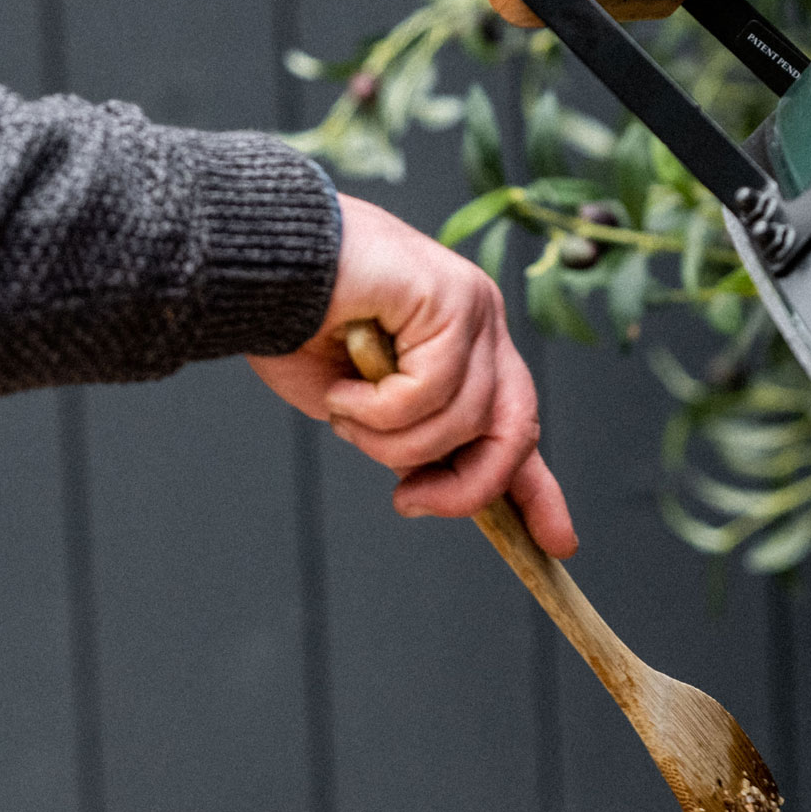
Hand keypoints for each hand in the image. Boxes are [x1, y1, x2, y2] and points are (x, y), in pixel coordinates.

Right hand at [247, 193, 576, 556]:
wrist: (250, 267)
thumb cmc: (294, 330)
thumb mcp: (364, 412)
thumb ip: (413, 444)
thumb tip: (438, 490)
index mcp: (467, 353)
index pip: (519, 428)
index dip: (539, 491)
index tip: (560, 544)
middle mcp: (482, 326)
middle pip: (513, 431)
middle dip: (468, 485)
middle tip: (411, 503)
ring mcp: (472, 307)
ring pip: (465, 419)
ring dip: (394, 441)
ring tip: (346, 413)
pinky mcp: (450, 294)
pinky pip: (431, 391)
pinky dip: (380, 408)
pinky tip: (346, 387)